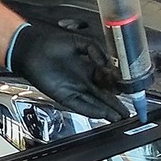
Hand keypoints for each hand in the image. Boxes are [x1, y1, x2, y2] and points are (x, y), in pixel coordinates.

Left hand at [6, 22, 130, 120]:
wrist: (31, 48)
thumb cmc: (51, 43)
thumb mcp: (80, 42)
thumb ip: (95, 50)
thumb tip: (106, 63)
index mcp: (87, 68)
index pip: (106, 81)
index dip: (117, 87)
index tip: (129, 91)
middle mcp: (82, 81)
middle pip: (103, 96)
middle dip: (116, 105)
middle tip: (129, 112)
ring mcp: (74, 90)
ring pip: (95, 103)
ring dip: (107, 111)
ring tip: (120, 118)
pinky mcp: (65, 97)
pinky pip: (82, 106)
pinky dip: (93, 111)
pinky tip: (103, 114)